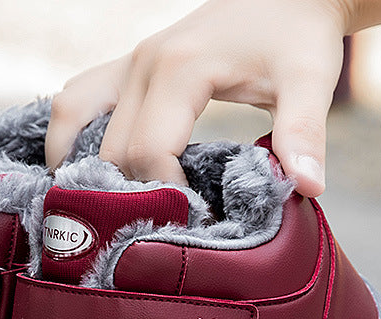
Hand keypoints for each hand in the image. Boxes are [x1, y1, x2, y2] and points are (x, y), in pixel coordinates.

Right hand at [46, 0, 352, 195]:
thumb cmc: (298, 35)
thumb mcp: (310, 80)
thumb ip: (303, 133)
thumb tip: (309, 187)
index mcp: (179, 68)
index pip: (148, 151)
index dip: (164, 194)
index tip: (192, 218)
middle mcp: (142, 63)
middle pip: (112, 148)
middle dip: (131, 191)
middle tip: (159, 220)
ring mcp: (128, 62)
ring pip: (72, 119)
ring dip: (79, 164)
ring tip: (99, 202)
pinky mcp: (126, 67)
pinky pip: (76, 101)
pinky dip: (70, 136)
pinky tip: (81, 167)